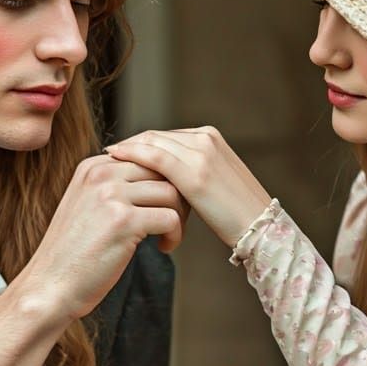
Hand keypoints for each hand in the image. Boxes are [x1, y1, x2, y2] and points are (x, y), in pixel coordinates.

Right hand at [18, 153, 182, 322]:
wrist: (51, 285)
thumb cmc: (73, 252)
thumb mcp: (87, 205)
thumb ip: (114, 187)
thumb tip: (160, 179)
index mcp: (92, 167)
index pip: (147, 157)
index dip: (164, 181)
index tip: (163, 206)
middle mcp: (100, 174)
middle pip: (162, 171)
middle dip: (176, 196)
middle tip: (172, 222)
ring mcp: (111, 196)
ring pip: (171, 192)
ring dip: (179, 217)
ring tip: (167, 237)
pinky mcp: (123, 221)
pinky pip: (171, 218)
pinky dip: (175, 235)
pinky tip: (163, 248)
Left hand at [104, 127, 271, 247]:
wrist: (260, 229)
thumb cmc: (233, 214)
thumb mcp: (211, 182)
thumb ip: (187, 171)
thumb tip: (158, 177)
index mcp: (209, 137)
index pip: (163, 135)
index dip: (138, 143)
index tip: (118, 153)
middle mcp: (205, 138)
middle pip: (154, 136)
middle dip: (129, 145)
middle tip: (106, 155)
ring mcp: (201, 153)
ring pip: (152, 142)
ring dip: (127, 150)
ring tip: (106, 159)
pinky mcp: (195, 173)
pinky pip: (155, 157)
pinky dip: (132, 155)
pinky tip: (115, 159)